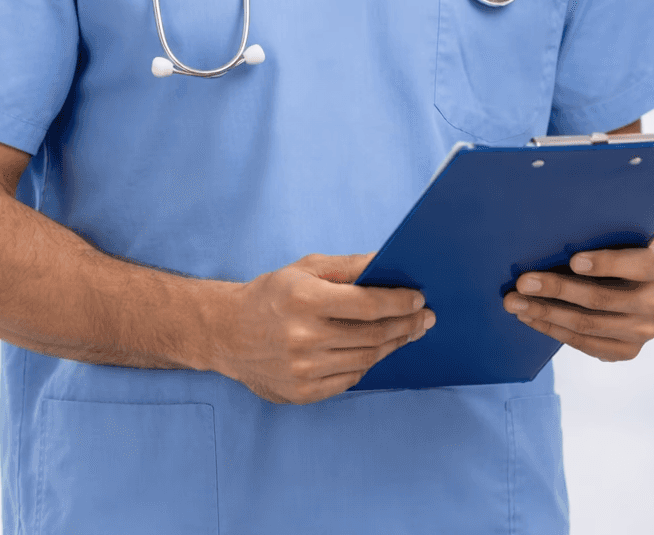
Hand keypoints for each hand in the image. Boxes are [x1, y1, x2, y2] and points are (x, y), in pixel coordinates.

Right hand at [212, 252, 435, 403]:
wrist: (228, 332)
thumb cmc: (272, 294)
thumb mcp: (305, 268)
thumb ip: (349, 266)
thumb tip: (387, 262)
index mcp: (304, 299)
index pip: (367, 304)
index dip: (399, 302)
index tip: (419, 298)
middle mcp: (303, 337)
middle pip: (372, 335)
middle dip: (406, 324)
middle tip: (425, 318)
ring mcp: (302, 369)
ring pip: (366, 358)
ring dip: (393, 345)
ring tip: (408, 332)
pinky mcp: (302, 392)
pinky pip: (350, 379)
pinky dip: (368, 363)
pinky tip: (378, 350)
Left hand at [502, 234, 653, 360]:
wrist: (638, 275)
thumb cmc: (619, 242)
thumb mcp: (621, 228)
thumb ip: (603, 229)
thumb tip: (554, 227)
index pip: (637, 264)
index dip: (605, 263)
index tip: (573, 260)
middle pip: (600, 299)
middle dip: (556, 289)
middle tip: (522, 282)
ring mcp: (645, 330)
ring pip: (587, 324)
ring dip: (545, 313)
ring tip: (514, 302)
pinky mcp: (628, 350)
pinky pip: (585, 344)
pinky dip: (553, 329)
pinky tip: (529, 317)